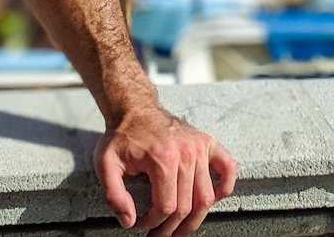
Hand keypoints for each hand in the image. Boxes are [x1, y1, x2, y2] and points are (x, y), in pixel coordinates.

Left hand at [94, 106, 236, 235]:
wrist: (136, 109)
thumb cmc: (122, 136)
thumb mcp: (105, 164)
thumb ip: (114, 194)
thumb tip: (129, 220)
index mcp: (162, 158)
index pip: (166, 206)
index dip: (153, 223)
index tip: (142, 224)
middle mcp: (186, 153)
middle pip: (187, 206)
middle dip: (171, 227)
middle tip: (160, 234)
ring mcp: (200, 147)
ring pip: (206, 197)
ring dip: (194, 219)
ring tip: (181, 227)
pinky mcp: (208, 143)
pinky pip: (228, 168)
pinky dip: (225, 187)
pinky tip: (213, 199)